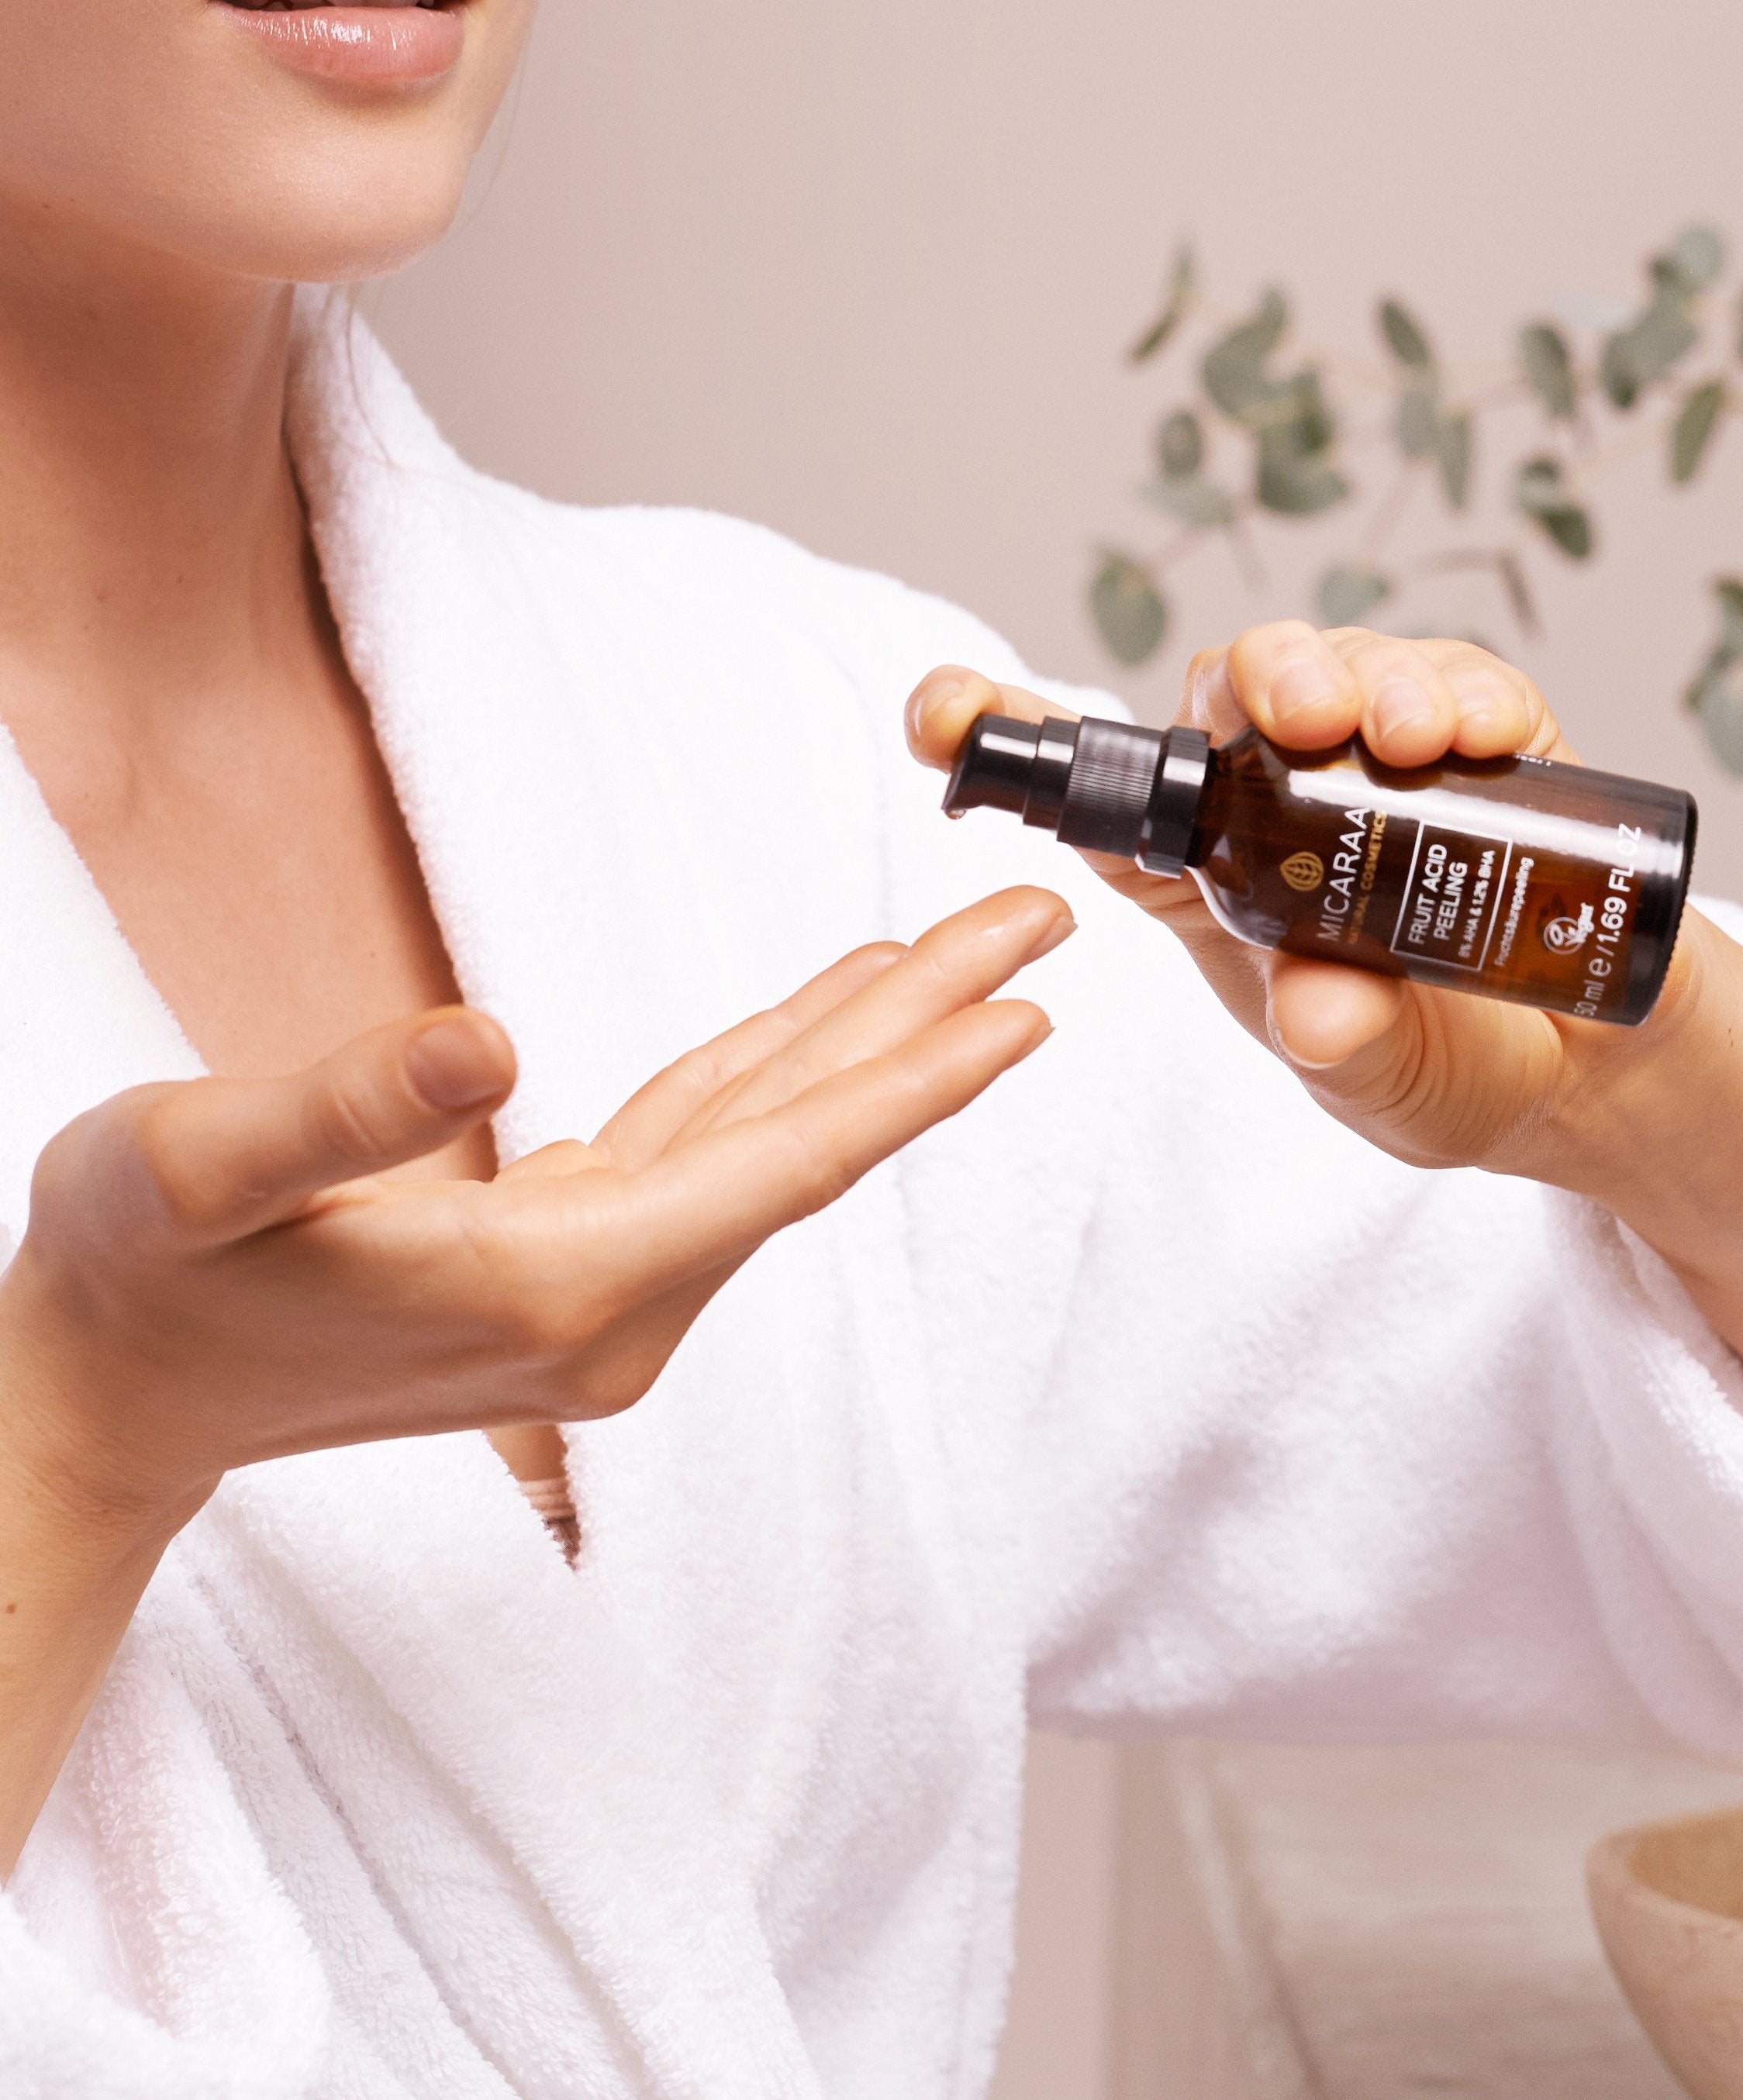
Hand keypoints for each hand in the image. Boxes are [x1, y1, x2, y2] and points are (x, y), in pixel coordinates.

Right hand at [0, 885, 1069, 1527]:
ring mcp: (595, 1290)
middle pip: (805, 1145)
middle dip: (932, 1033)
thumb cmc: (136, 1282)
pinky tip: (815, 1025)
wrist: (109, 1398)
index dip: (912, 1081)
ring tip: (954, 955)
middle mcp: (610, 1304)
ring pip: (761, 1142)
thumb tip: (483, 1040)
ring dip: (860, 1046)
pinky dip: (763, 1077)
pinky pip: (697, 1152)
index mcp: (556, 1286)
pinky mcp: (564, 1263)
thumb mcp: (197, 1176)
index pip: (780, 1164)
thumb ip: (342, 1113)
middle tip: (1044, 932)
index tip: (1027, 1011)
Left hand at [908, 620, 1622, 1173]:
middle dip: (1258, 679)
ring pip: (1341, 669)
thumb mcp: (1381, 1085)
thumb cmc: (1442, 1071)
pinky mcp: (1486, 746)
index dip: (1013, 744)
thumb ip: (1350, 1052)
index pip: (1100, 800)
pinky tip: (1480, 733)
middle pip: (1229, 701)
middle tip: (1301, 713)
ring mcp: (1380, 766)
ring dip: (1367, 679)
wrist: (1580, 1068)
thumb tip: (1320, 1005)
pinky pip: (1464, 685)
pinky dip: (1470, 691)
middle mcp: (1282, 807)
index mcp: (1210, 883)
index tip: (937, 709)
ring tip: (1408, 737)